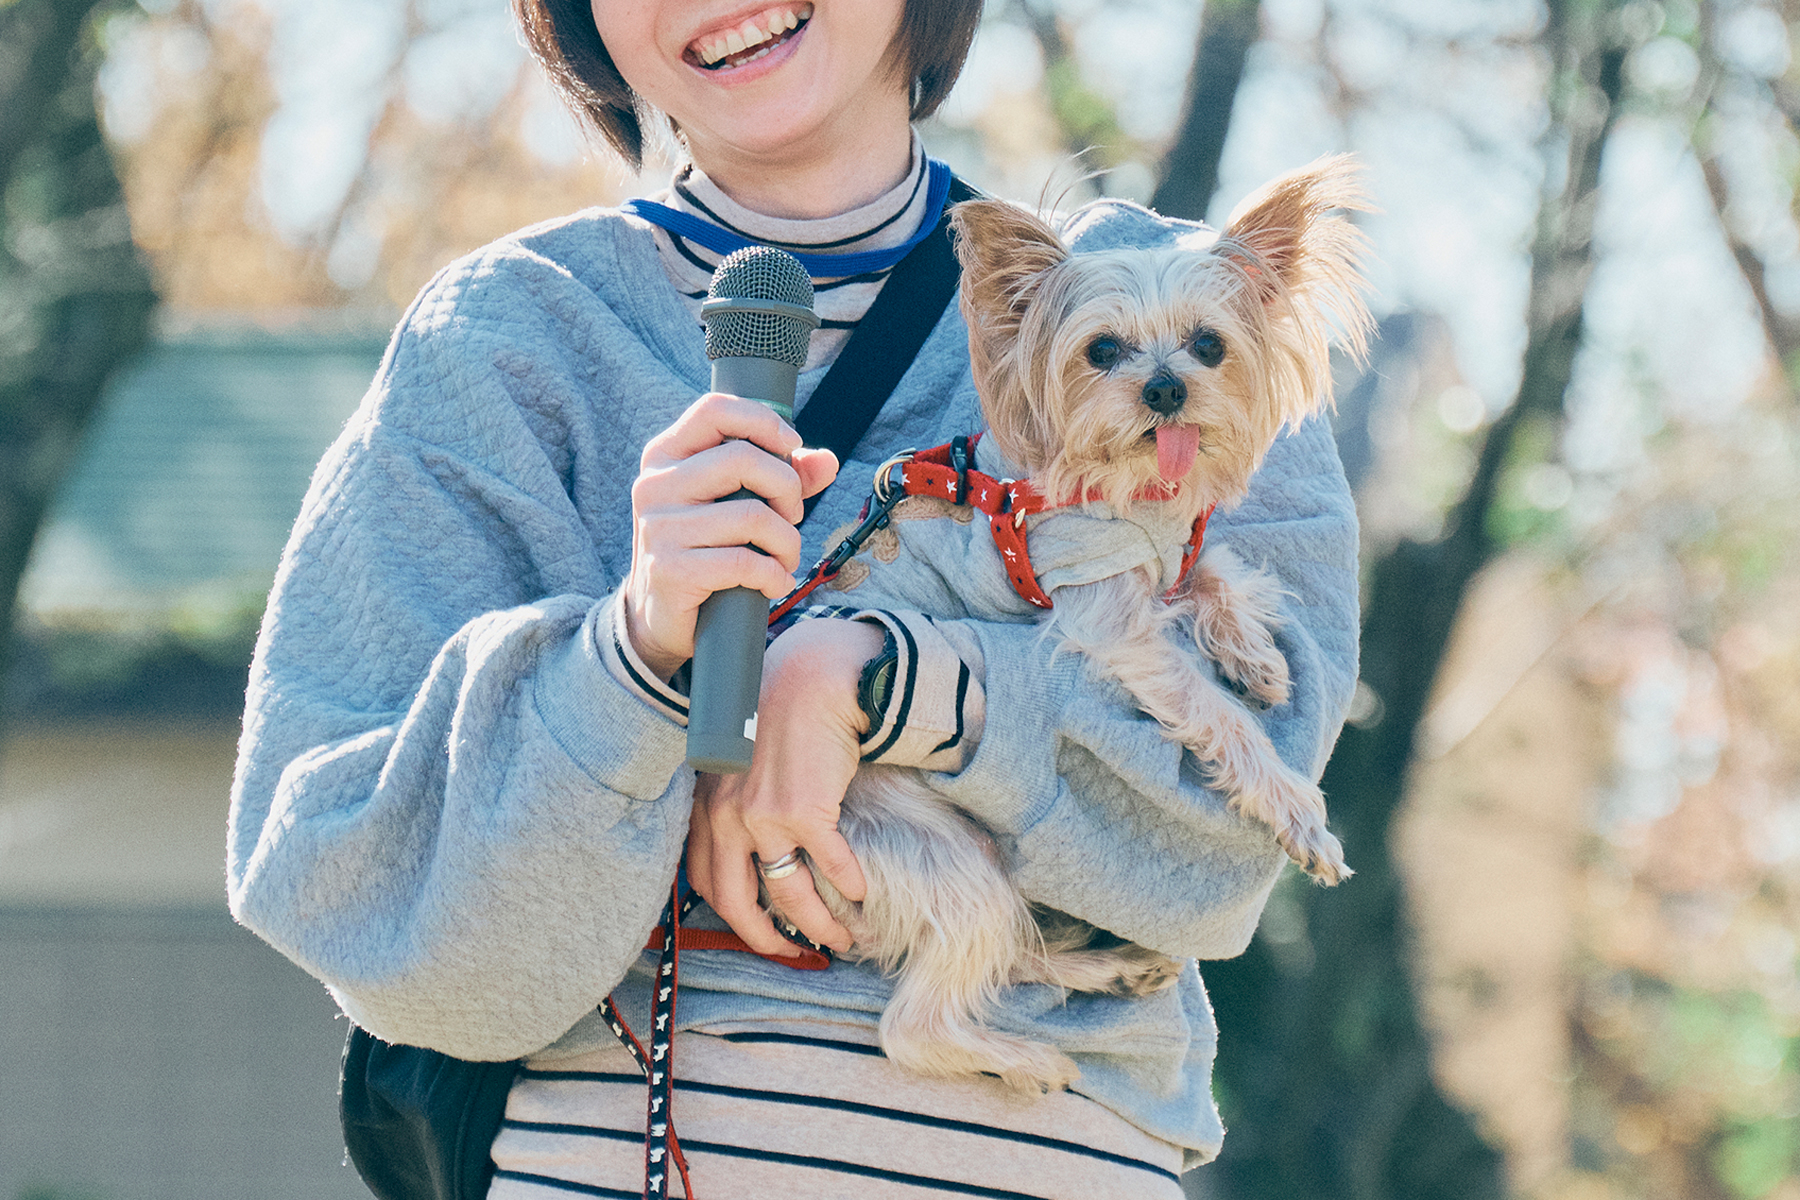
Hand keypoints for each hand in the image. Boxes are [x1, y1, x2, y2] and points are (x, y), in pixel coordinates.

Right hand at [624, 392, 837, 679]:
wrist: (659, 613)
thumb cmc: (706, 546)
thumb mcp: (735, 503)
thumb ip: (782, 476)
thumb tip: (827, 461)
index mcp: (667, 454)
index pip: (714, 410)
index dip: (763, 421)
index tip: (791, 446)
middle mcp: (656, 484)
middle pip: (742, 459)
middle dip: (787, 488)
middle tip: (793, 517)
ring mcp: (659, 527)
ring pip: (751, 516)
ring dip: (787, 542)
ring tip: (786, 558)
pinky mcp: (669, 569)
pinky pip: (742, 562)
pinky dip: (772, 575)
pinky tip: (774, 583)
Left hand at [685, 617, 882, 954]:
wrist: (810, 678)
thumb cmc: (778, 714)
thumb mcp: (737, 760)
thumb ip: (733, 801)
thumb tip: (753, 846)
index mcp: (705, 807)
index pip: (706, 882)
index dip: (734, 918)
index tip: (761, 933)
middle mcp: (725, 817)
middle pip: (739, 902)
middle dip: (769, 939)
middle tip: (795, 954)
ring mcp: (762, 817)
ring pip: (789, 894)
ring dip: (818, 924)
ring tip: (841, 936)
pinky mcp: (804, 811)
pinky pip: (830, 865)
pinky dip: (849, 885)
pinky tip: (861, 892)